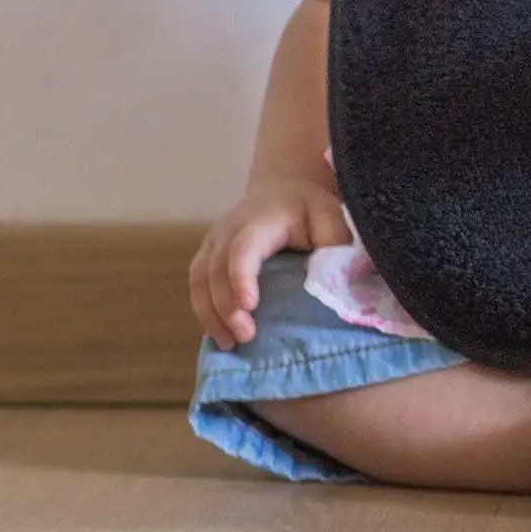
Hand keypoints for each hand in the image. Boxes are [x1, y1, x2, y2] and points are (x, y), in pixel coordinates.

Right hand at [189, 174, 350, 349]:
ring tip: (229, 344)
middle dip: (226, 305)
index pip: (244, 248)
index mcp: (262, 220)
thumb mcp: (330, 217)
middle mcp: (230, 229)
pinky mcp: (208, 255)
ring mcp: (214, 241)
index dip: (241, 276)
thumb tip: (333, 283)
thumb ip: (334, 244)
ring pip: (199, 279)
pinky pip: (197, 285)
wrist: (285, 187)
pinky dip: (205, 312)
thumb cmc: (309, 208)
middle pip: (216, 268)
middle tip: (246, 336)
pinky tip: (220, 335)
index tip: (250, 305)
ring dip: (210, 314)